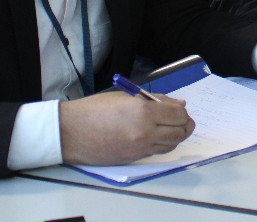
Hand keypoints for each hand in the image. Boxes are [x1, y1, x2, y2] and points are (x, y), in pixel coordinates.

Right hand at [59, 90, 193, 164]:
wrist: (71, 132)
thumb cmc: (94, 109)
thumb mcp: (126, 96)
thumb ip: (156, 100)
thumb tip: (179, 104)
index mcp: (144, 111)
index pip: (179, 114)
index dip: (183, 111)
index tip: (180, 108)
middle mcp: (146, 132)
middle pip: (180, 132)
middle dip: (184, 124)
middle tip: (181, 119)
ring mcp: (140, 148)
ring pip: (171, 145)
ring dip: (175, 136)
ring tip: (169, 127)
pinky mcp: (134, 159)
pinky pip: (157, 152)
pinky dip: (162, 144)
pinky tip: (155, 136)